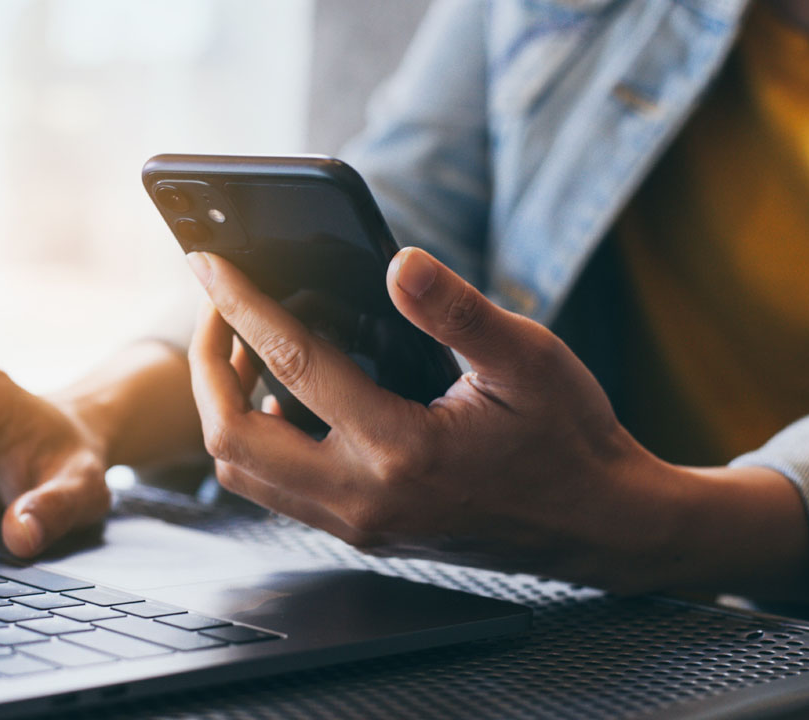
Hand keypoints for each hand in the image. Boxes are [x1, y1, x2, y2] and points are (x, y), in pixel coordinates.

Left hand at [185, 248, 808, 597]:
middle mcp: (364, 498)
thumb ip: (459, 311)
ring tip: (243, 348)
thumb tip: (399, 262)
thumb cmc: (570, 439)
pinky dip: (257, 440)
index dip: (243, 304)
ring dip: (225, 407)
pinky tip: (282, 399)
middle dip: (207, 367)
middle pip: (233, 437)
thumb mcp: (529, 359)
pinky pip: (275, 489)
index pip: (293, 364)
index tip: (209, 263)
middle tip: (219, 309)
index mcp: (402, 449)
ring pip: (244, 472)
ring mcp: (357, 523)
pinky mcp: (361, 531)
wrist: (601, 526)